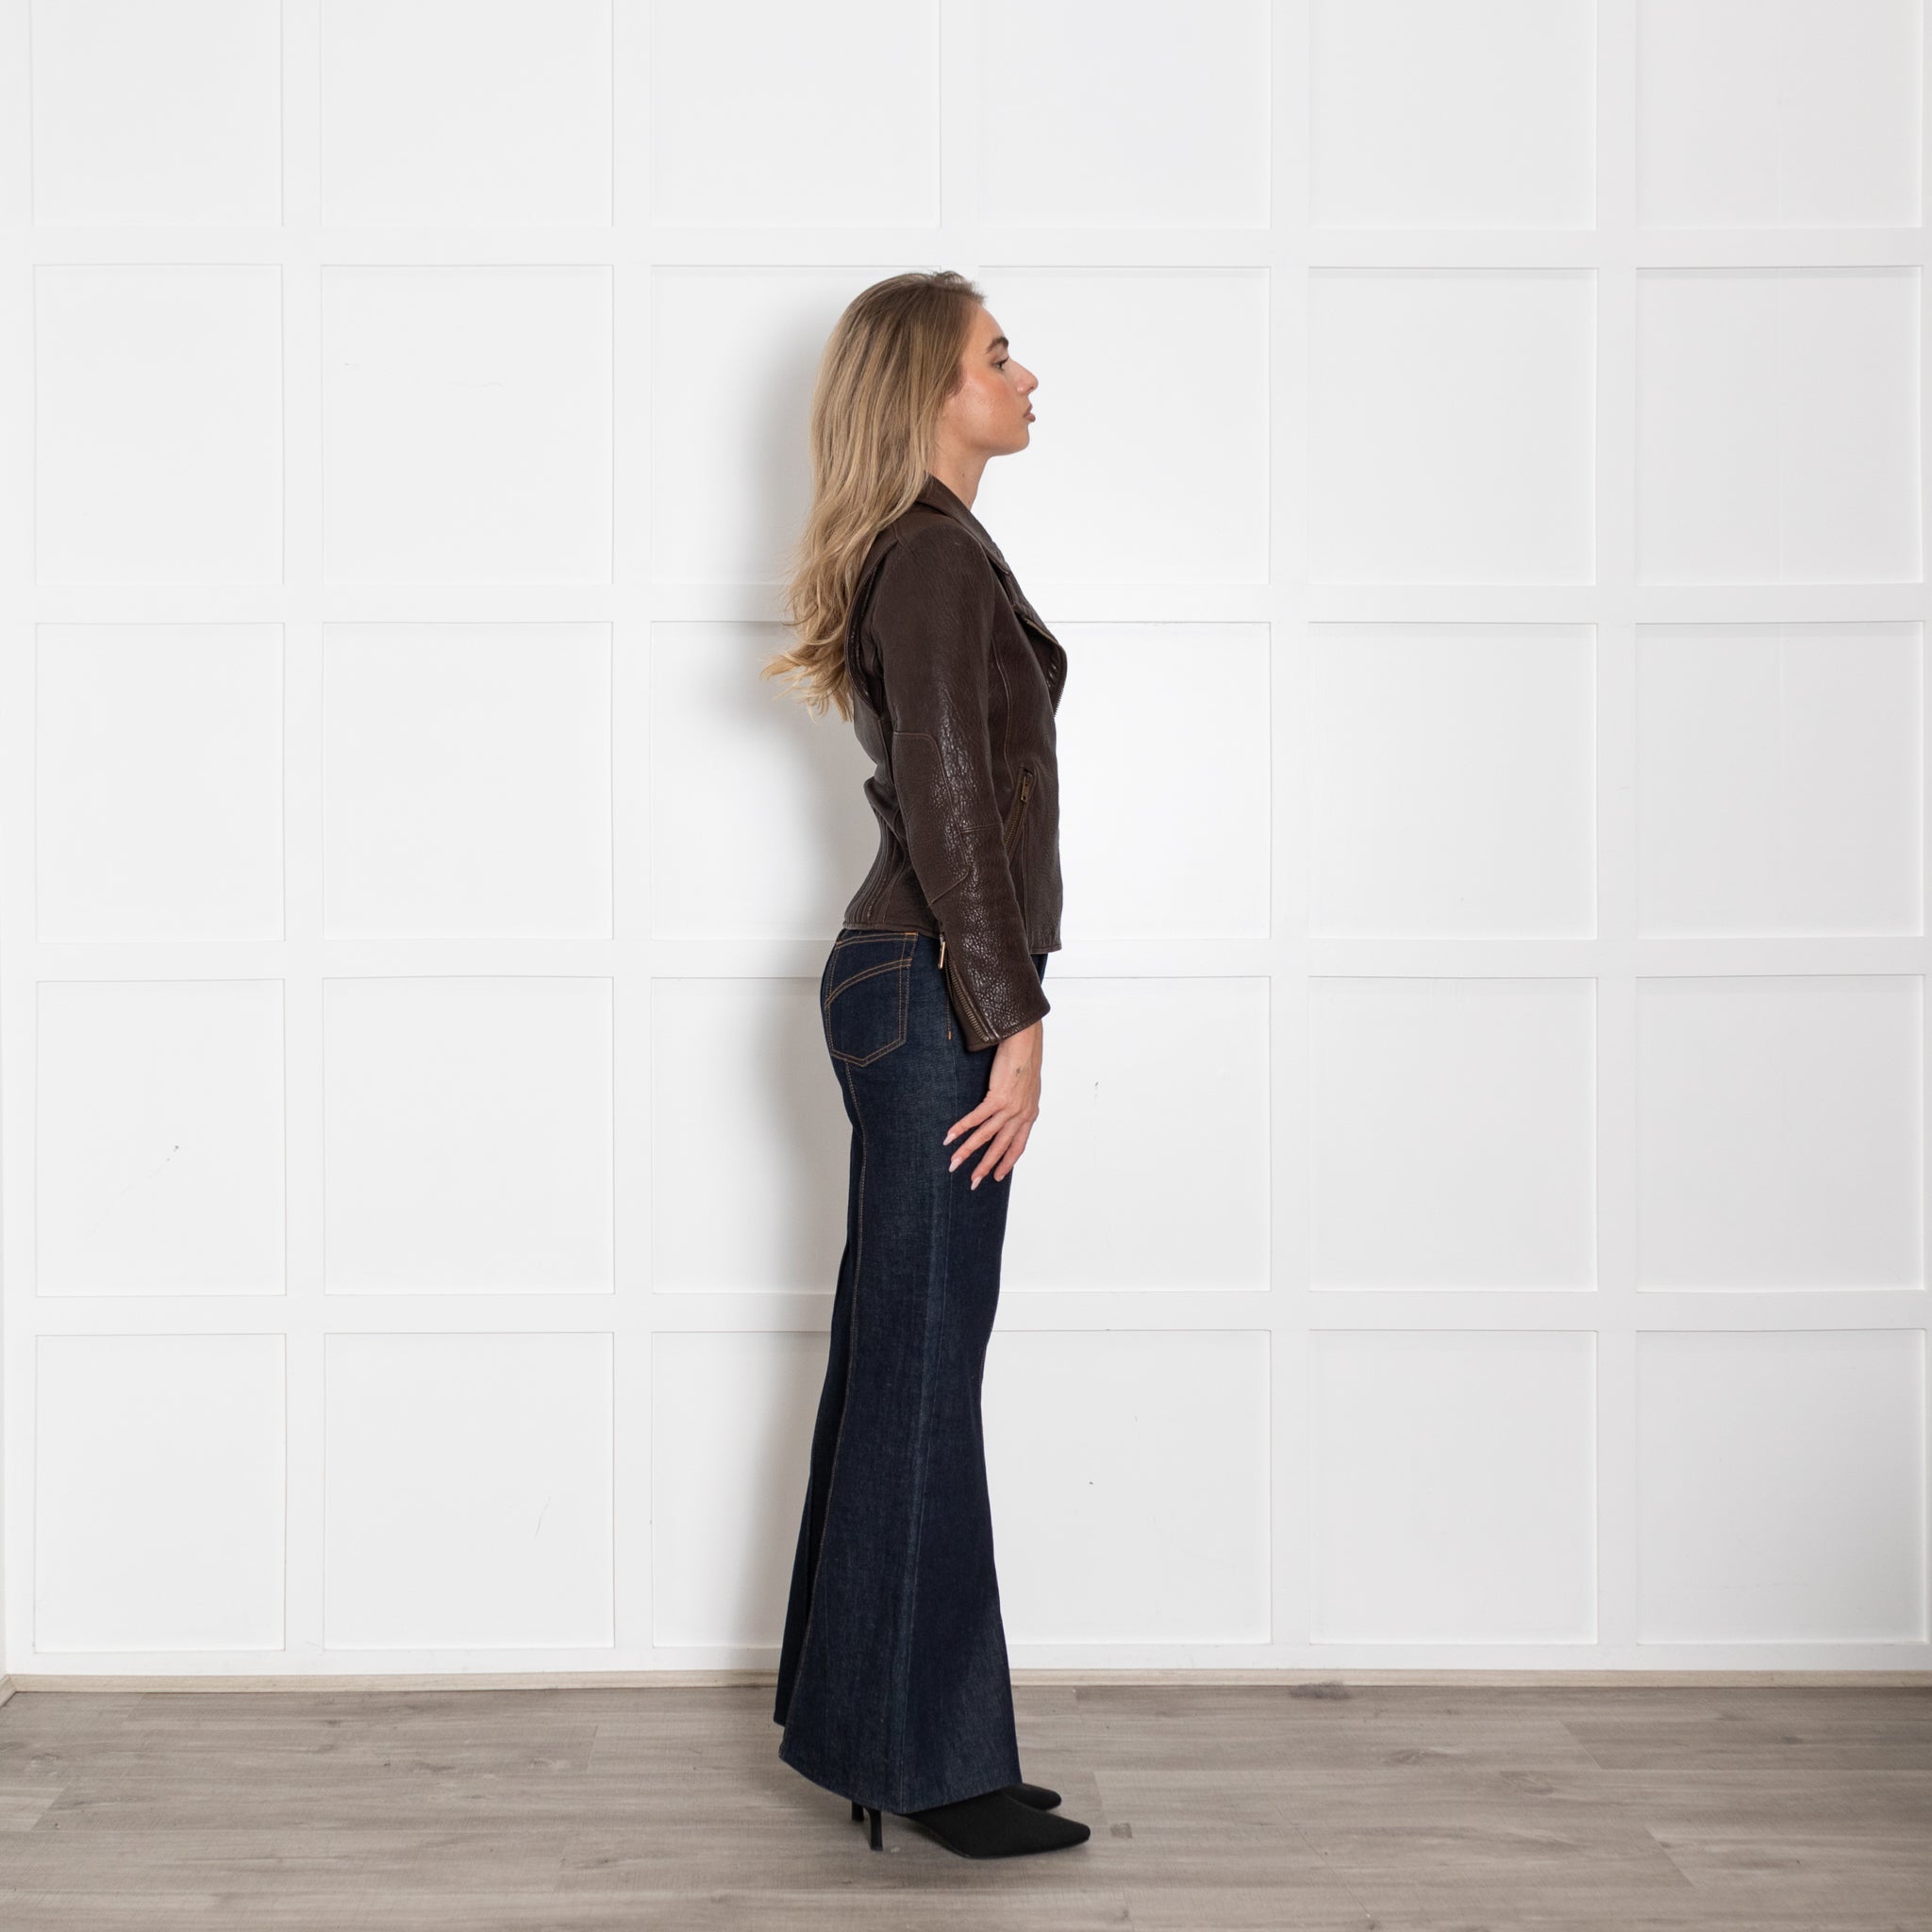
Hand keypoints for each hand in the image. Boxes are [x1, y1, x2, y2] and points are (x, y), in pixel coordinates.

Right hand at [942, 1019, 1042, 1186]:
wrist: (1025, 1043)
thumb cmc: (1025, 1060)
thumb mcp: (1027, 1087)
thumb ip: (1020, 1102)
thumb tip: (1009, 1109)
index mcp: (1030, 1114)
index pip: (1018, 1146)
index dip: (1007, 1163)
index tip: (997, 1176)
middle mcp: (1021, 1115)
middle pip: (1000, 1147)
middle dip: (985, 1166)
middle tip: (972, 1182)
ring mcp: (1010, 1108)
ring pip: (986, 1137)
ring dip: (968, 1151)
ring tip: (954, 1164)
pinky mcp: (999, 1098)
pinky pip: (977, 1118)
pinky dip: (962, 1129)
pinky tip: (950, 1137)